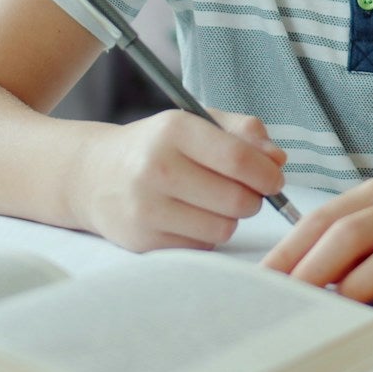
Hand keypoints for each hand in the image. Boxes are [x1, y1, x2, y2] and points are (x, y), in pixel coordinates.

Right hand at [78, 108, 287, 251]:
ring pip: (222, 228)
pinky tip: (189, 218)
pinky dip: (205, 236)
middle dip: (253, 199)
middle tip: (245, 193)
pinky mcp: (142, 240)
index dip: (267, 174)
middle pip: (236, 199)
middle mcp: (156, 167)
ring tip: (213, 204)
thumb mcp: (197, 123)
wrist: (94, 175)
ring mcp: (146, 207)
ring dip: (229, 219)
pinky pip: (201, 247)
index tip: (274, 180)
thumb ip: (243, 132)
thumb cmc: (158, 147)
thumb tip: (278, 159)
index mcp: (174, 130)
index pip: (238, 159)